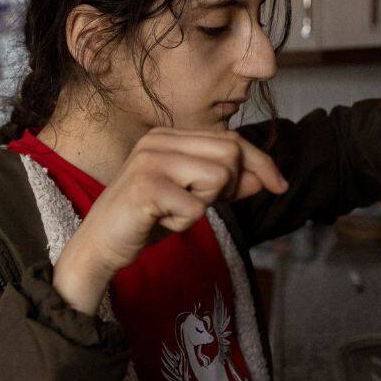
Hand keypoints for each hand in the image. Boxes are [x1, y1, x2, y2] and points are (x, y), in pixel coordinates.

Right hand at [54, 128, 288, 314]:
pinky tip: (161, 222)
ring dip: (204, 205)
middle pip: (230, 154)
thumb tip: (264, 177)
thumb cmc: (145, 220)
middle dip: (228, 188)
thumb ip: (226, 184)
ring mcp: (150, 161)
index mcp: (167, 135)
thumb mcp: (192, 198)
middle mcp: (157, 140)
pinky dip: (185, 223)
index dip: (261, 163)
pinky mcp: (146, 187)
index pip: (231, 140)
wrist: (100, 245)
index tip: (280, 185)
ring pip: (219, 177)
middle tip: (195, 205)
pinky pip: (196, 207)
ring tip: (175, 212)